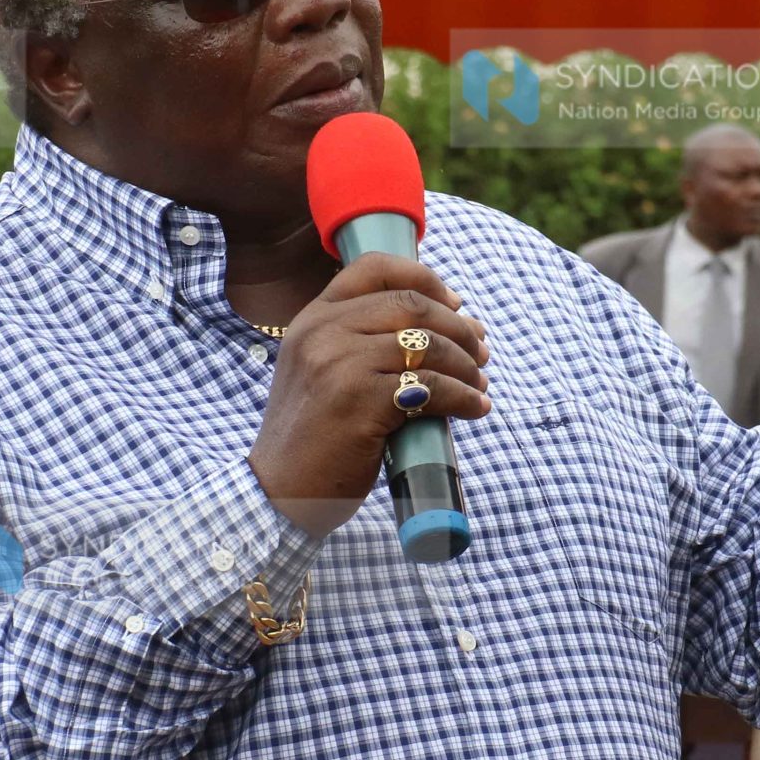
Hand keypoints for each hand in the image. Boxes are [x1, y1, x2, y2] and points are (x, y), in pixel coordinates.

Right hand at [247, 254, 490, 538]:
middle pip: (413, 305)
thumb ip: (358, 342)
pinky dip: (463, 397)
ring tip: (479, 386)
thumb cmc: (312, 437)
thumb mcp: (320, 371)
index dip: (426, 278)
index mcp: (313, 318)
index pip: (374, 268)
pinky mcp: (359, 400)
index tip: (455, 304)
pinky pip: (431, 386)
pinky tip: (474, 409)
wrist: (278, 491)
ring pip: (428, 345)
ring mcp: (339, 363)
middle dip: (460, 328)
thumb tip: (442, 330)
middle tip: (480, 353)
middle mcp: (323, 331)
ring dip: (467, 366)